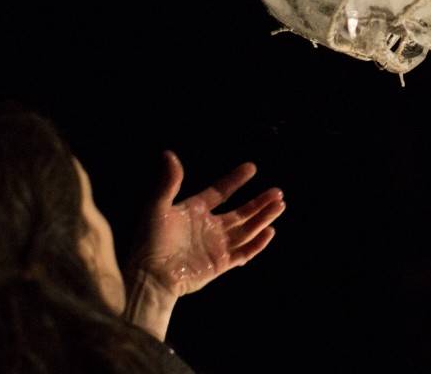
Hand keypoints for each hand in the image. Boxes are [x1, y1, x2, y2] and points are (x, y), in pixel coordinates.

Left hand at [126, 151, 283, 338]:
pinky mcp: (220, 264)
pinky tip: (269, 231)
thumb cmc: (150, 241)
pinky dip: (257, 243)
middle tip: (277, 192)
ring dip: (263, 218)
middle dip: (260, 202)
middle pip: (241, 212)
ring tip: (280, 205)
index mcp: (195, 210)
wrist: (150, 276)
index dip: (235, 180)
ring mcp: (216, 246)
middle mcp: (209, 227)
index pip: (220, 192)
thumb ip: (168, 182)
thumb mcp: (157, 206)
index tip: (251, 168)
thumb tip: (168, 154)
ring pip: (247, 230)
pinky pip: (244, 252)